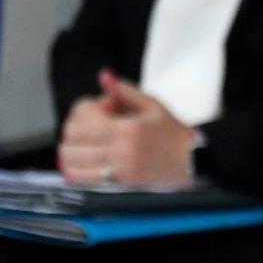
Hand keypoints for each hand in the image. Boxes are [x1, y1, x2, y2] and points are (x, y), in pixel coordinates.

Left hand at [57, 68, 194, 185]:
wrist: (192, 163)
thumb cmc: (172, 133)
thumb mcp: (151, 105)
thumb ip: (124, 91)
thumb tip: (103, 76)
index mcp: (126, 128)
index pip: (80, 121)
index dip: (77, 116)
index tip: (88, 115)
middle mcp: (119, 151)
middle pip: (71, 143)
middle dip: (71, 135)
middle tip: (80, 133)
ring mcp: (118, 171)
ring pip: (72, 164)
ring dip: (69, 155)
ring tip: (79, 150)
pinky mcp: (118, 187)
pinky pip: (84, 181)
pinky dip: (75, 173)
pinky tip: (81, 166)